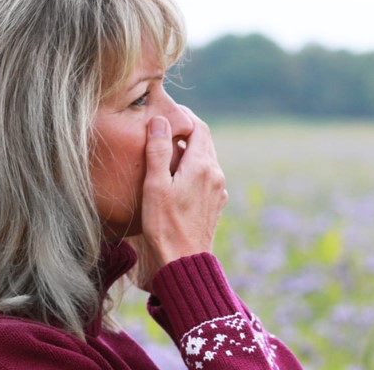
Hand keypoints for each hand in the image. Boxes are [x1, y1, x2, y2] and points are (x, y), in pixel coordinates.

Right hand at [140, 107, 227, 271]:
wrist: (183, 261)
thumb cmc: (164, 225)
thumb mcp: (155, 185)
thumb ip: (159, 151)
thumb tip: (161, 121)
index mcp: (201, 165)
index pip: (198, 127)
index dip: (184, 116)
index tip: (168, 113)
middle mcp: (215, 174)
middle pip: (204, 141)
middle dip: (186, 130)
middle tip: (165, 127)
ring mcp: (217, 190)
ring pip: (206, 158)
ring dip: (189, 150)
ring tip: (167, 150)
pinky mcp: (215, 203)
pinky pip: (207, 176)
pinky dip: (193, 167)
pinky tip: (177, 177)